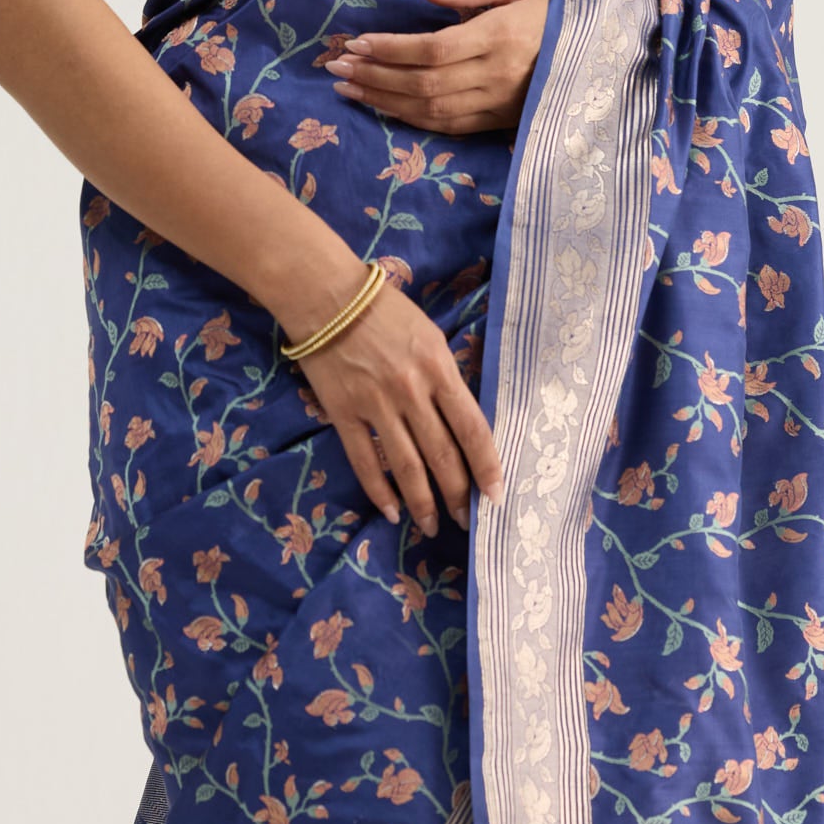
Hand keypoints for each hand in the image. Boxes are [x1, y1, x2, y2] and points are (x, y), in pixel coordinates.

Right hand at [292, 265, 505, 535]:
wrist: (327, 297)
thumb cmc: (385, 311)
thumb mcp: (430, 336)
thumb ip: (446, 378)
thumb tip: (462, 423)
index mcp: (438, 369)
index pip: (472, 428)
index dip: (487, 466)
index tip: (496, 495)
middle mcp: (411, 392)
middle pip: (442, 455)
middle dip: (459, 494)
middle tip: (468, 521)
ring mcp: (376, 406)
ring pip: (407, 467)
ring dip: (423, 503)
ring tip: (433, 526)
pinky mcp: (344, 414)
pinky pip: (366, 462)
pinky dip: (380, 491)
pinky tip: (392, 511)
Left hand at [325, 0, 559, 132]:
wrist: (606, 53)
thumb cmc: (559, 11)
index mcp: (501, 36)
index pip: (432, 50)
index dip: (390, 50)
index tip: (355, 42)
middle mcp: (496, 75)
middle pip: (423, 84)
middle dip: (375, 76)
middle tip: (336, 67)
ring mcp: (498, 104)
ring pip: (430, 110)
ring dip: (384, 101)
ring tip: (348, 88)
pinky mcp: (499, 123)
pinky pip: (447, 127)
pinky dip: (411, 119)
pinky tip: (384, 107)